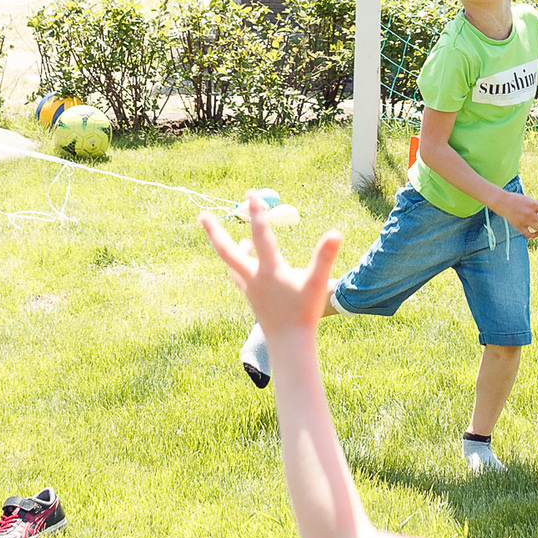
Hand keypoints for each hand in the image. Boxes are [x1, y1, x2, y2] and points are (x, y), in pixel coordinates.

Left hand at [201, 197, 342, 340]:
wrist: (288, 345)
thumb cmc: (304, 313)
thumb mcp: (317, 283)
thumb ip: (325, 257)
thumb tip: (336, 232)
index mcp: (269, 270)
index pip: (261, 234)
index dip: (257, 212)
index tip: (250, 192)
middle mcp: (253, 278)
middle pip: (226, 251)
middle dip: (214, 231)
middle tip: (201, 214)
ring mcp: (249, 289)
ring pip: (231, 263)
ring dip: (226, 247)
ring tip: (223, 234)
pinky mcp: (251, 299)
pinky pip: (238, 277)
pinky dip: (236, 265)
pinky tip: (238, 266)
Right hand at [495, 190, 537, 238]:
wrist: (503, 202)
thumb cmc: (517, 200)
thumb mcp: (528, 199)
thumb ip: (537, 205)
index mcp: (533, 204)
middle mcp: (530, 213)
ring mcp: (525, 220)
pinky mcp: (519, 226)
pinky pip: (529, 234)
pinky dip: (534, 236)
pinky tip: (537, 234)